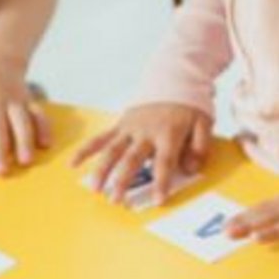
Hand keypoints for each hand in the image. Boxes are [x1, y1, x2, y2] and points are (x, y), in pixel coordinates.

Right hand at [71, 102, 211, 207]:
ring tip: (95, 189)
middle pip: (131, 159)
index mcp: (168, 133)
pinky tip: (74, 164)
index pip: (164, 162)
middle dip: (123, 180)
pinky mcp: (120, 125)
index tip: (157, 200)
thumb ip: (199, 147)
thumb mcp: (204, 123)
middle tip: (116, 200)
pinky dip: (86, 150)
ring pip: (112, 150)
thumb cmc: (189, 106)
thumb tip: (189, 169)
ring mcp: (130, 128)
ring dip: (102, 170)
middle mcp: (146, 132)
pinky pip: (101, 138)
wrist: (174, 79)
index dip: (161, 182)